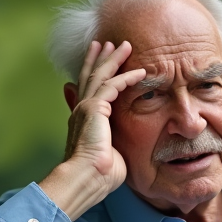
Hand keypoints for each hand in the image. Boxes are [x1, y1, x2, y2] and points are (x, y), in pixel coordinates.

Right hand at [40, 40, 146, 219]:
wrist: (87, 178)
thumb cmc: (100, 175)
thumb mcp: (110, 154)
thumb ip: (114, 142)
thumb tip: (119, 144)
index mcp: (83, 120)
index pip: (88, 90)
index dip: (93, 73)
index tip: (100, 59)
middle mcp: (81, 110)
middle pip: (90, 76)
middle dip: (100, 58)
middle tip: (106, 42)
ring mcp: (86, 108)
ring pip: (100, 76)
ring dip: (112, 59)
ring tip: (123, 45)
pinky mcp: (94, 109)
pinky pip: (112, 86)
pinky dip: (126, 77)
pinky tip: (140, 71)